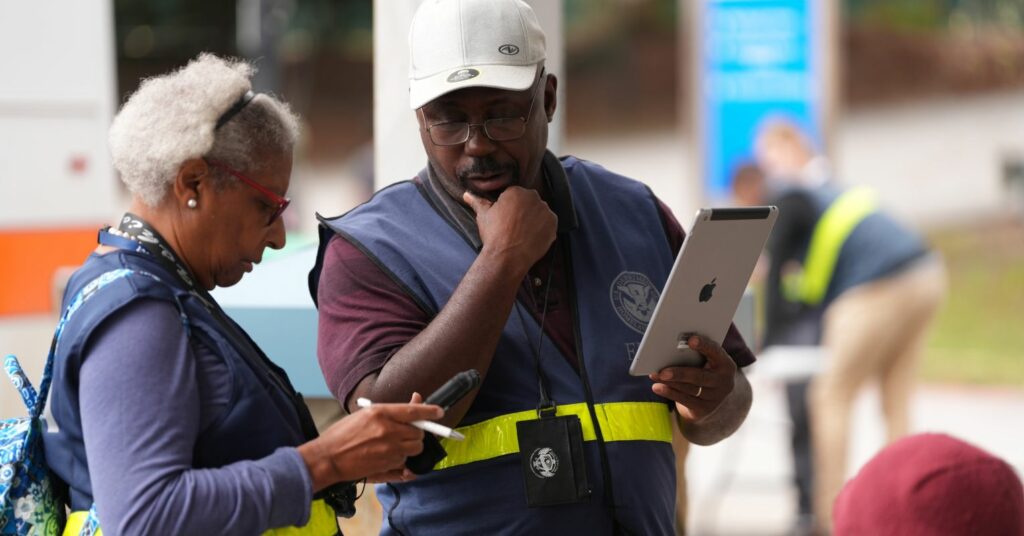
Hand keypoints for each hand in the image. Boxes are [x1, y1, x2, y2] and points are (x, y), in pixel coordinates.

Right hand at [298, 393, 442, 489]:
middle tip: (407, 433)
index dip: (429, 411)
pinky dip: (401, 460)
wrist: (328, 457)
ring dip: (409, 447)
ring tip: (393, 445)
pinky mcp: (387, 466)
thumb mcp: (365, 414)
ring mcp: (389, 450)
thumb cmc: (343, 434)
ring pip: (414, 449)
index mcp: (381, 413)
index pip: (413, 411)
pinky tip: (388, 456)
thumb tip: (414, 401)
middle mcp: (388, 431)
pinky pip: (405, 463)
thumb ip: (391, 411)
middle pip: (419, 433)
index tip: (439, 412)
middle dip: (417, 434)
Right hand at [463, 187, 556, 275]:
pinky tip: (531, 239)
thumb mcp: (483, 215)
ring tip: (522, 235)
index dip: (508, 208)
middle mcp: (534, 198)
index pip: (513, 195)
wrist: (507, 256)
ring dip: (533, 221)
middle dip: (522, 212)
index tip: (504, 219)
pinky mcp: (553, 225)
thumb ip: (477, 201)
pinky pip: (548, 225)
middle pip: (528, 203)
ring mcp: (546, 212)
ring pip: (539, 213)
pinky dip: (542, 231)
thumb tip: (466, 194)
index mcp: (517, 191)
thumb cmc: (494, 233)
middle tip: (513, 227)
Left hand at [648, 334, 736, 422]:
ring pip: (690, 389)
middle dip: (679, 374)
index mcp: (725, 364)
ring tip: (655, 376)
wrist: (712, 399)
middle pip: (699, 376)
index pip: (716, 351)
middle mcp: (723, 381)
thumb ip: (695, 354)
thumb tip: (670, 347)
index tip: (691, 340)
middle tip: (662, 371)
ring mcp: (715, 397)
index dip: (704, 345)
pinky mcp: (704, 409)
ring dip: (670, 383)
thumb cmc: (704, 371)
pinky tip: (657, 387)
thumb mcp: (706, 362)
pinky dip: (669, 393)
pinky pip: (685, 400)